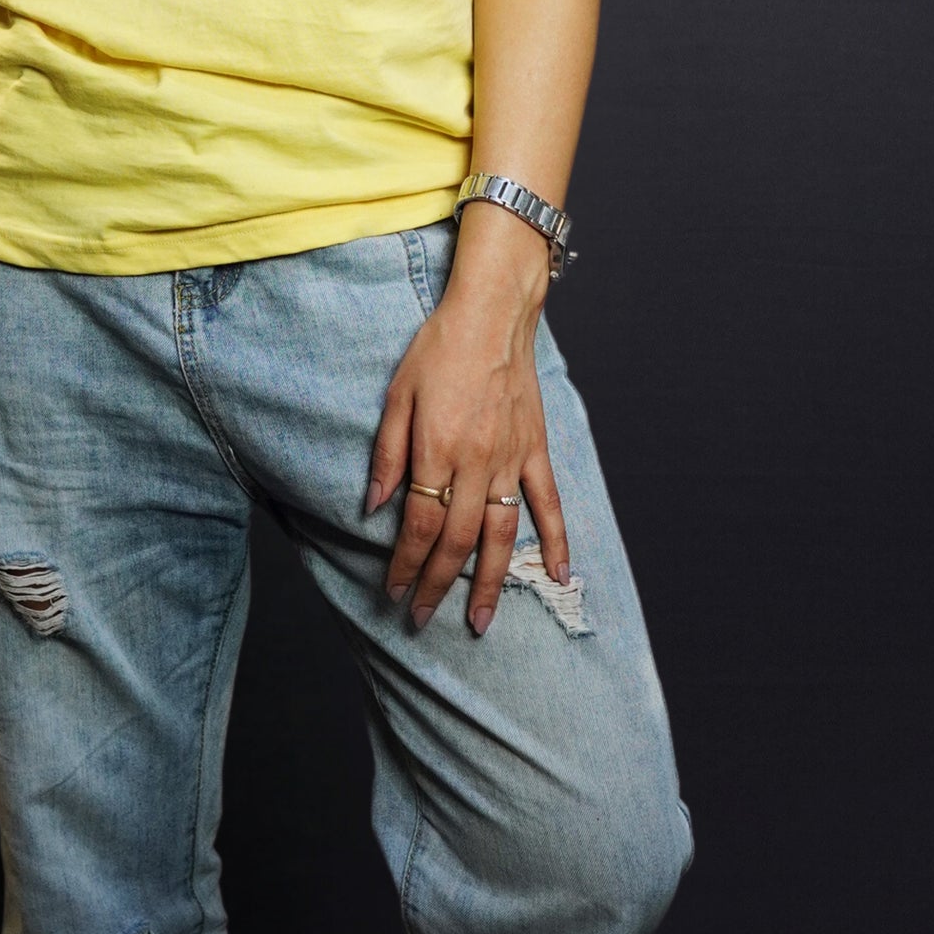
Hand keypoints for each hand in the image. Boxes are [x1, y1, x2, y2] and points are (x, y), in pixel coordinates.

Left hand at [365, 220, 569, 633]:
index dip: (406, 565)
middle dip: (437, 585)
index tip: (394, 592)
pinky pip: (548, 503)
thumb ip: (388, 454)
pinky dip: (556, 540)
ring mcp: (511, 459)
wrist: (493, 312)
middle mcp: (477, 462)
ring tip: (478, 620)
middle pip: (456, 540)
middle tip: (422, 619)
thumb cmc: (438, 348)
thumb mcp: (396, 395)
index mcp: (438, 449)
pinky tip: (559, 574)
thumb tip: (375, 505)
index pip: (419, 524)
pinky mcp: (535, 450)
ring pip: (501, 534)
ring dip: (489, 582)